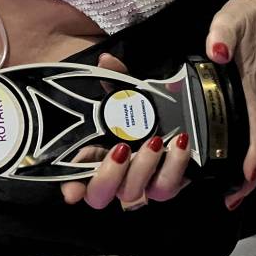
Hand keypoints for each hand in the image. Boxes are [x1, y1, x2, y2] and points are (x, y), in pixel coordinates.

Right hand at [60, 53, 192, 209]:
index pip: (73, 180)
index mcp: (94, 155)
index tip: (72, 192)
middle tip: (121, 149)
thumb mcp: (131, 90)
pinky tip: (178, 144)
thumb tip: (106, 60)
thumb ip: (116, 77)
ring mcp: (140, 182)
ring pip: (133, 193)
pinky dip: (173, 166)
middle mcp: (115, 175)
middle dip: (108, 177)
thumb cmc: (147, 108)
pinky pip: (167, 187)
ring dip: (141, 168)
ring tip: (153, 141)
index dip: (71, 188)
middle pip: (99, 196)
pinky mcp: (166, 183)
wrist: (185, 115)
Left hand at [206, 0, 255, 208]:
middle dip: (247, 179)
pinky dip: (244, 147)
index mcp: (253, 90)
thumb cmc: (248, 15)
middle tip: (228, 200)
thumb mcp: (230, 21)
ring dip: (245, 166)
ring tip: (225, 187)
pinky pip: (253, 128)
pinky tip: (226, 153)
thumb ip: (221, 37)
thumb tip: (216, 51)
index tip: (240, 186)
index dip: (251, 164)